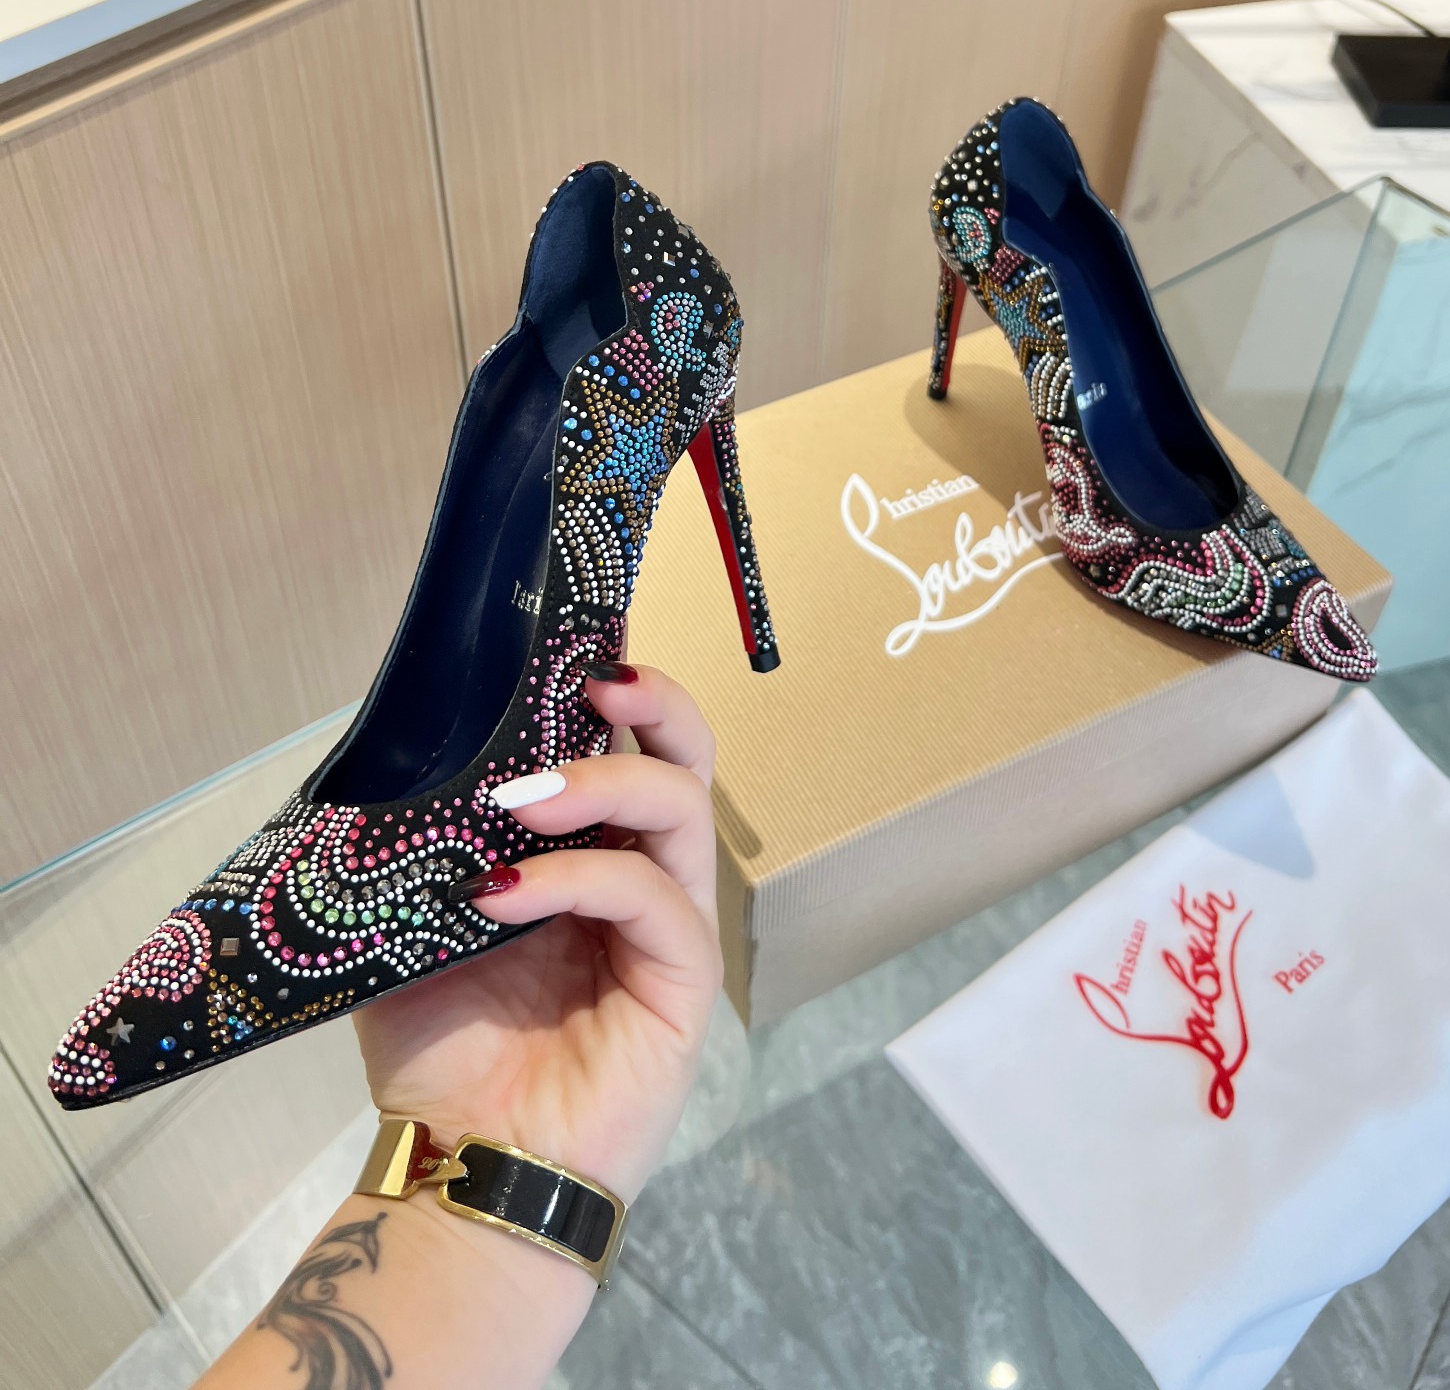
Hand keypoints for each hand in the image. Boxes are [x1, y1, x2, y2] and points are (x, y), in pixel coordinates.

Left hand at [353, 666, 721, 1203]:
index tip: (574, 652)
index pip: (627, 751)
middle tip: (599, 681)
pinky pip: (653, 899)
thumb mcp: (413, 925)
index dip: (616, 696)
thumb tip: (392, 760)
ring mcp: (669, 929)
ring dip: (605, 782)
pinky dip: (580, 877)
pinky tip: (506, 894)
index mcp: (589, 855)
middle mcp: (641, 879)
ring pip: (683, 810)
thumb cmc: (443, 1052)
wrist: (460, 1168)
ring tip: (526, 799)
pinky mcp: (684, 982)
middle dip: (654, 705)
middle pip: (687, 760)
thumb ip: (424, 851)